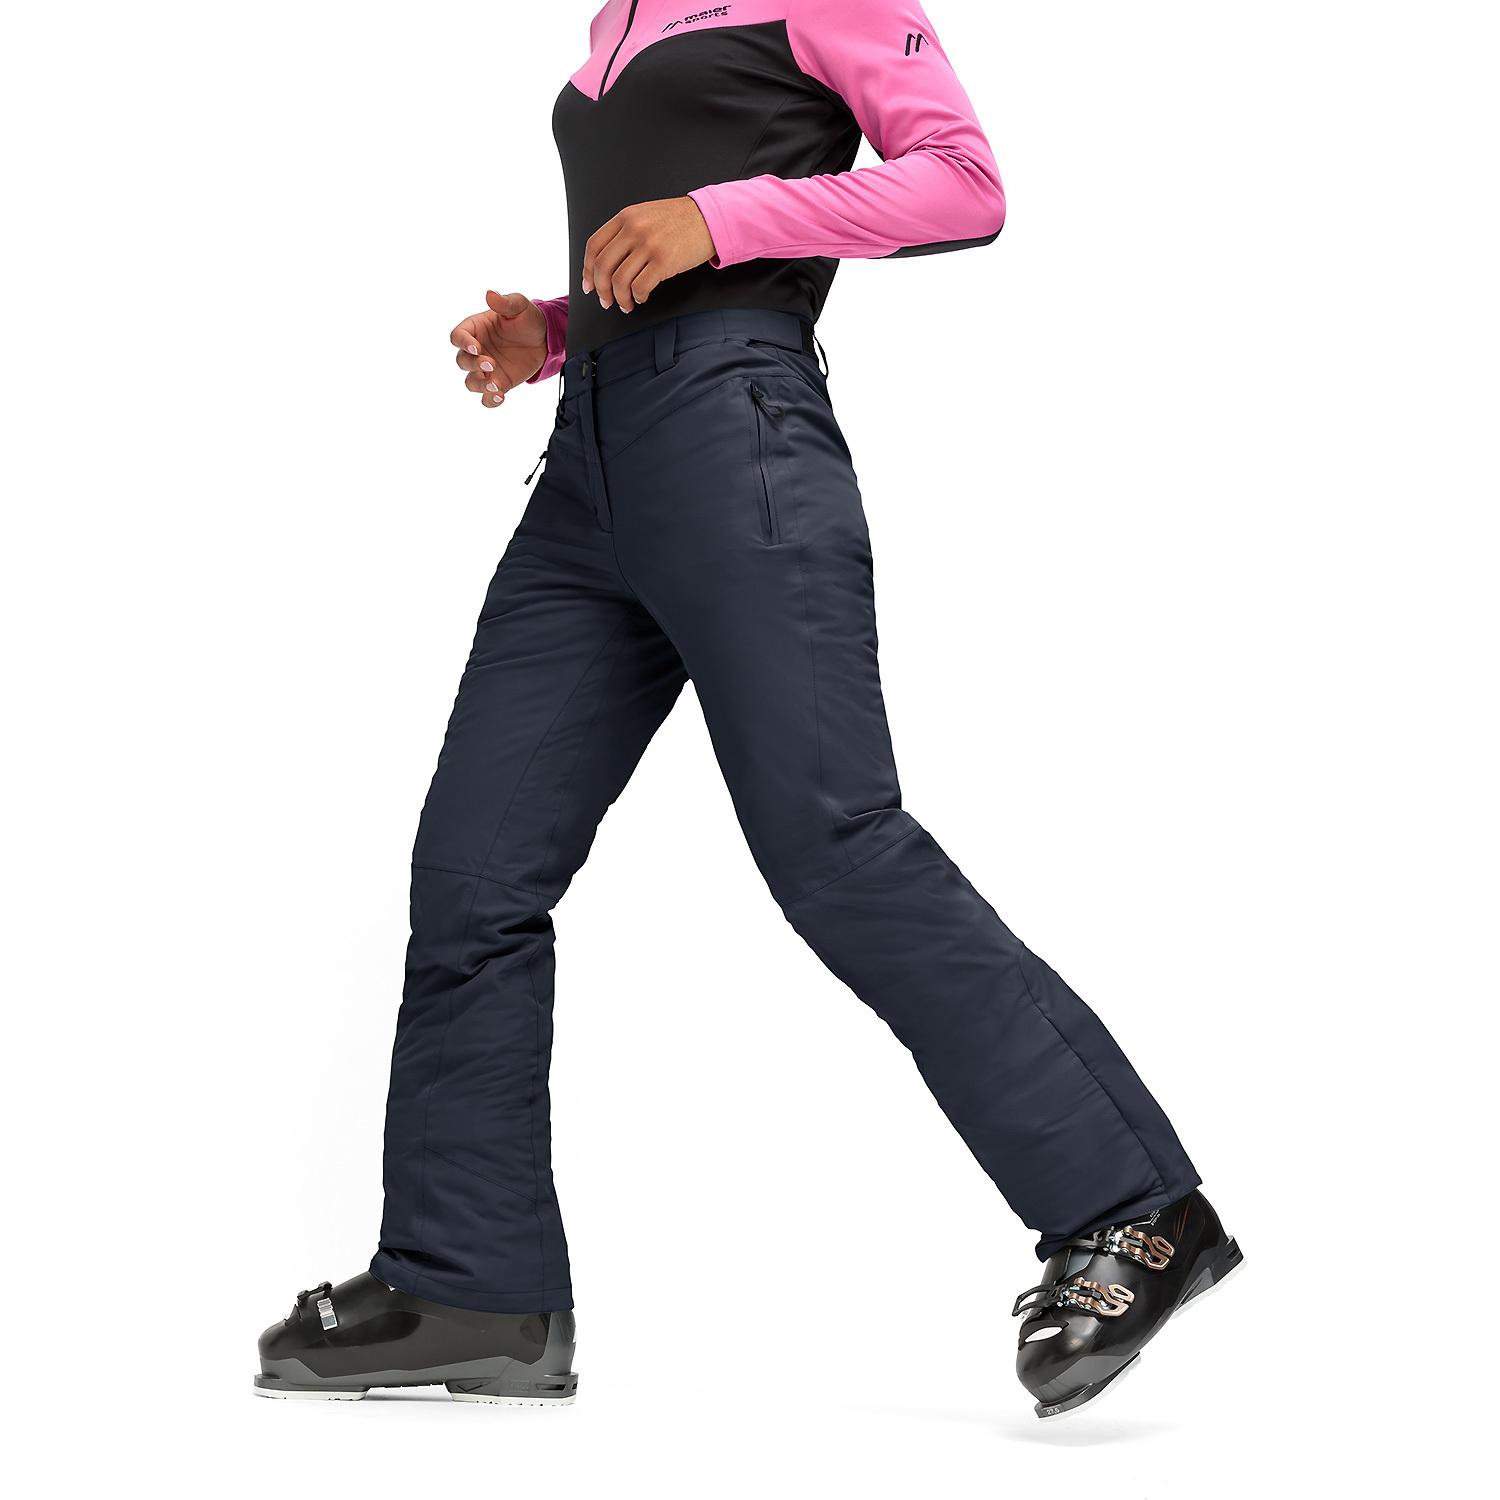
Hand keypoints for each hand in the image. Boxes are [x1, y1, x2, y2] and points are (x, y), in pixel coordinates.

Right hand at [450, 291, 548, 408]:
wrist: (546, 339)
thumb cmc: (528, 319)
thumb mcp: (520, 306)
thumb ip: (505, 302)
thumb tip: (490, 294)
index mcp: (476, 329)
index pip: (458, 336)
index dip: (463, 343)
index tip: (476, 347)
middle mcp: (477, 350)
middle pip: (462, 361)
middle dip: (473, 365)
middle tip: (490, 364)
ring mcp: (486, 369)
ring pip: (471, 382)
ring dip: (479, 385)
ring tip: (495, 384)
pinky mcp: (499, 383)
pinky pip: (487, 397)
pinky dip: (490, 400)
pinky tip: (500, 396)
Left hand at [581, 197, 715, 313]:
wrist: (708, 218)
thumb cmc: (678, 220)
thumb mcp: (645, 216)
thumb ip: (624, 232)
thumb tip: (606, 262)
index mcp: (625, 217)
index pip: (594, 246)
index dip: (587, 269)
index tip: (589, 284)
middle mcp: (634, 229)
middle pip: (602, 266)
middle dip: (601, 290)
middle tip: (605, 301)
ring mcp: (649, 245)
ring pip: (619, 281)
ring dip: (620, 298)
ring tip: (626, 304)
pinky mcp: (664, 261)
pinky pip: (640, 287)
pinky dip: (637, 297)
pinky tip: (641, 297)